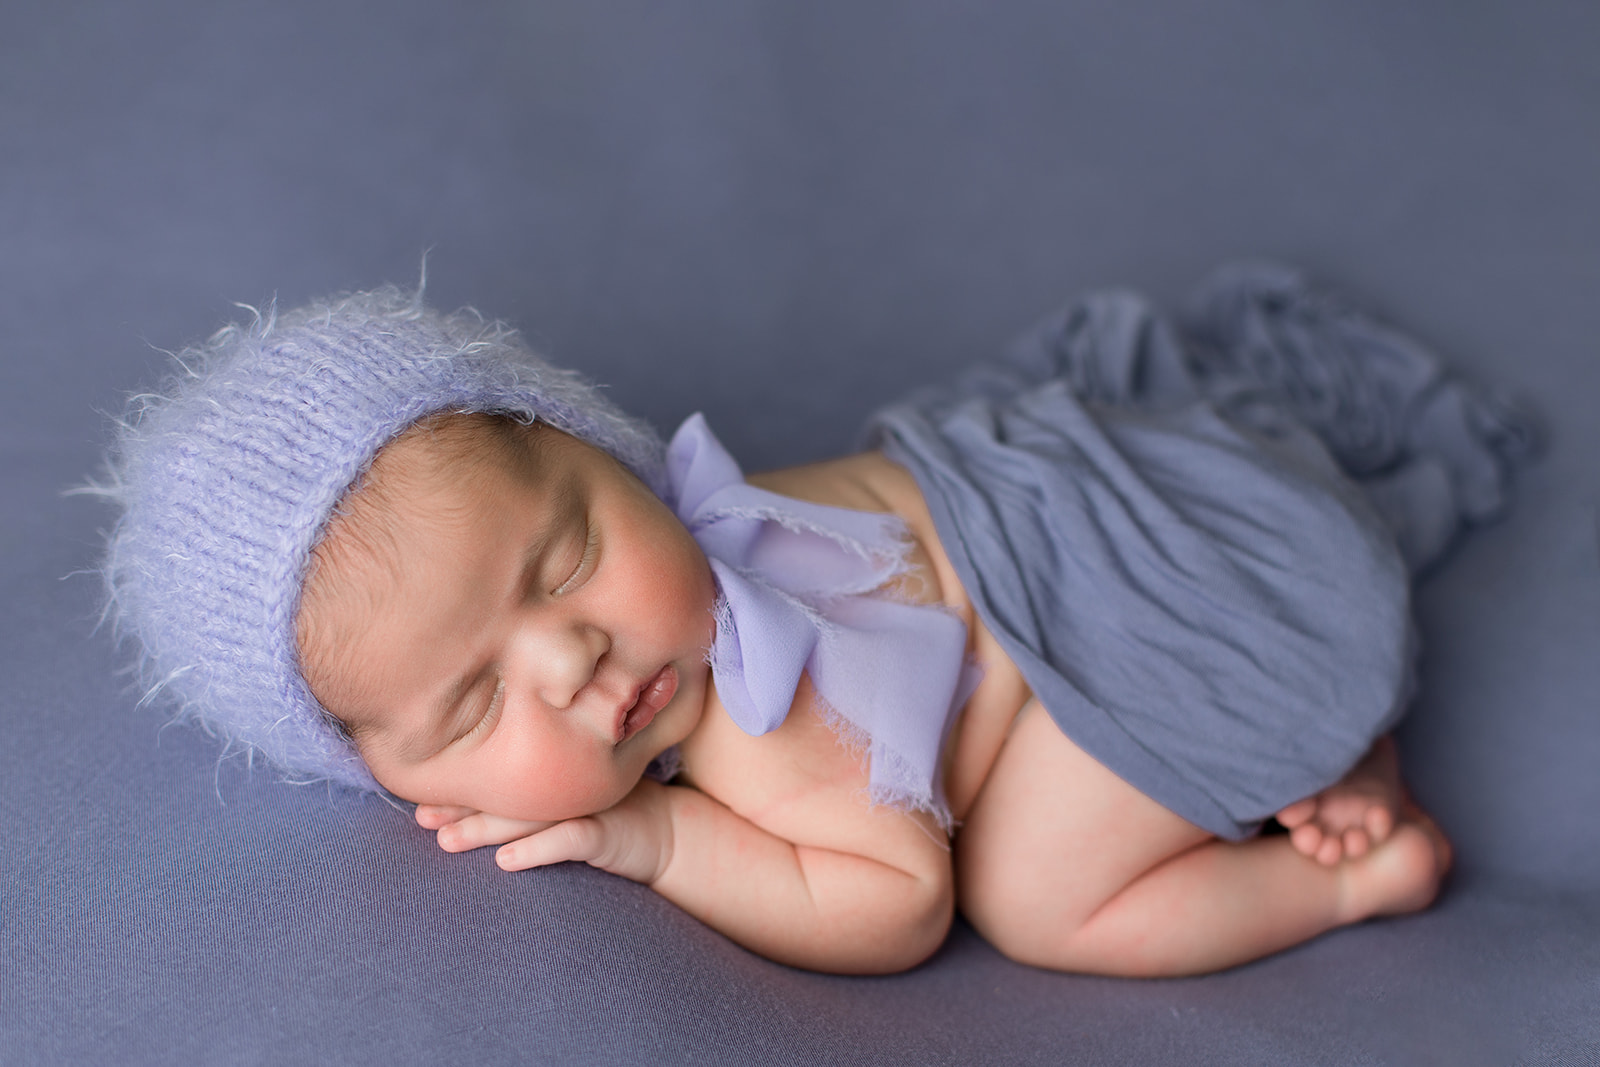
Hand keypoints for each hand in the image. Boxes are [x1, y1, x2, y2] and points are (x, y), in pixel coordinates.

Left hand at [414, 779, 674, 884]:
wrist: (668, 835)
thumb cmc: (610, 814)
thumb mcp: (569, 801)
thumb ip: (529, 795)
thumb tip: (465, 802)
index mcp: (555, 773)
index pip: (501, 776)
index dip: (462, 786)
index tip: (421, 798)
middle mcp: (566, 785)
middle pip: (506, 794)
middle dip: (461, 807)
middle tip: (422, 818)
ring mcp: (587, 806)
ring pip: (528, 817)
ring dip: (486, 829)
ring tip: (448, 842)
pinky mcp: (607, 833)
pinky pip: (569, 840)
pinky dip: (537, 850)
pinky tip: (506, 862)